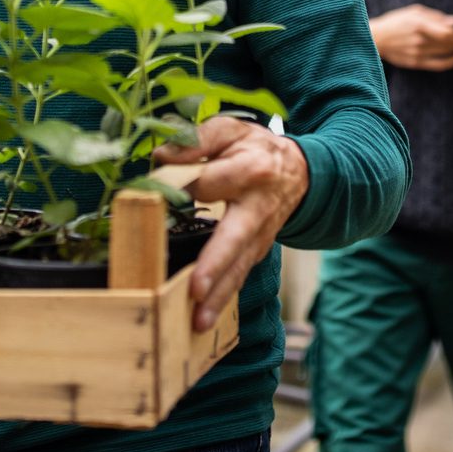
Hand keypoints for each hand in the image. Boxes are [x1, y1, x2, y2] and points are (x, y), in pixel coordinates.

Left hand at [153, 117, 309, 332]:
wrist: (299, 172)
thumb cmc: (256, 149)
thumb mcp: (232, 130)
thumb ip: (198, 139)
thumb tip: (162, 158)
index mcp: (251, 170)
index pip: (211, 183)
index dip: (181, 187)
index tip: (153, 189)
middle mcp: (258, 208)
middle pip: (235, 239)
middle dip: (215, 266)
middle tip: (195, 290)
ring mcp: (261, 235)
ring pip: (239, 268)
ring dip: (219, 296)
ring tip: (198, 321)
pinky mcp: (257, 252)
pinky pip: (240, 276)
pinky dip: (224, 298)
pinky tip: (204, 319)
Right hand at [368, 4, 452, 70]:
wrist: (374, 39)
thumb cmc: (395, 21)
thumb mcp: (413, 12)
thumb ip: (434, 17)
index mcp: (418, 25)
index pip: (447, 32)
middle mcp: (419, 41)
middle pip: (449, 43)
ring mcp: (417, 53)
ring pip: (446, 52)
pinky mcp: (415, 63)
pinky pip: (438, 65)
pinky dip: (451, 62)